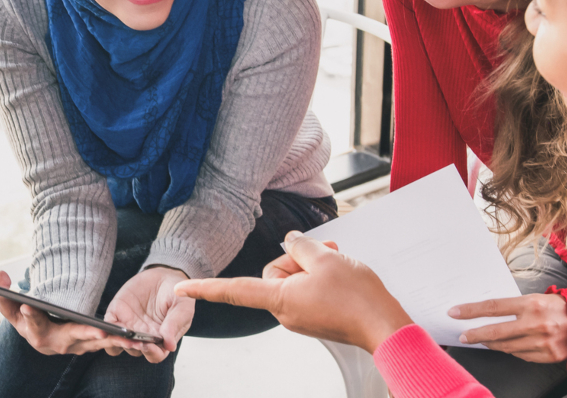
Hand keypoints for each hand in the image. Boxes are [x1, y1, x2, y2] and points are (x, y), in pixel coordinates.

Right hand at [0, 271, 114, 355]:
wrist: (38, 332)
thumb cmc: (25, 316)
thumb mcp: (11, 305)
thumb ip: (2, 292)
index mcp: (33, 334)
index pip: (31, 325)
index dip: (30, 316)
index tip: (28, 305)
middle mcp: (54, 344)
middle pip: (68, 339)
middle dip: (83, 334)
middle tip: (99, 331)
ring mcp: (72, 346)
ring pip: (91, 344)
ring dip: (108, 341)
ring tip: (124, 335)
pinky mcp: (87, 345)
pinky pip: (103, 344)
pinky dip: (117, 343)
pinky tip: (135, 339)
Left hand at [101, 266, 194, 362]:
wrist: (164, 275)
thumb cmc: (176, 294)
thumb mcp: (182, 306)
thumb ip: (175, 324)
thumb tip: (169, 346)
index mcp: (161, 339)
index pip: (155, 355)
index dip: (151, 353)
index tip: (149, 344)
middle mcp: (143, 337)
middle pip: (134, 350)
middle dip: (132, 346)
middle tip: (132, 340)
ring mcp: (129, 326)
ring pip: (116, 344)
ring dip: (115, 342)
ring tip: (118, 334)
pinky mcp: (116, 314)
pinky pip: (107, 326)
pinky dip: (104, 329)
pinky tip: (103, 328)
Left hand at [175, 232, 412, 353]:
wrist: (385, 325)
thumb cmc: (357, 297)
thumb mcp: (327, 258)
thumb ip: (302, 245)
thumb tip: (290, 241)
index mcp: (281, 300)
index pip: (234, 290)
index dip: (206, 287)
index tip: (181, 288)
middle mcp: (286, 312)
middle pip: (275, 272)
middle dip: (298, 257)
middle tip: (325, 252)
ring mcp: (300, 317)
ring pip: (293, 278)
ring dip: (313, 265)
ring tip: (337, 262)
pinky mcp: (314, 318)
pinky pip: (306, 289)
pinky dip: (320, 276)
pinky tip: (340, 273)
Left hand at [449, 293, 566, 362]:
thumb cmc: (560, 307)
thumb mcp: (538, 298)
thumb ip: (516, 306)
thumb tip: (489, 313)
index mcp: (532, 304)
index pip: (493, 307)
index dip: (471, 310)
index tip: (455, 312)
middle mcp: (536, 323)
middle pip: (495, 331)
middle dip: (475, 334)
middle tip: (463, 336)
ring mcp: (542, 342)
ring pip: (506, 347)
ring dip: (492, 344)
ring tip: (483, 340)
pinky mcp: (548, 356)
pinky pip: (521, 355)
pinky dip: (512, 350)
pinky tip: (509, 345)